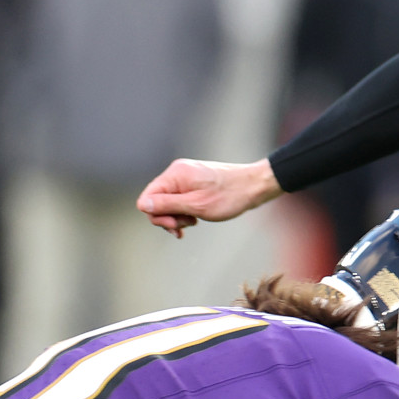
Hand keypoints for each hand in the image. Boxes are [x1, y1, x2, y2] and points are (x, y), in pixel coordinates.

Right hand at [135, 158, 281, 237]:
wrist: (254, 186)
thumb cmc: (229, 196)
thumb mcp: (197, 205)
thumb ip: (168, 205)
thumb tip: (143, 205)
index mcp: (175, 175)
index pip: (147, 197)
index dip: (157, 215)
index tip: (175, 224)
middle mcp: (177, 173)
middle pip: (156, 201)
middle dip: (169, 217)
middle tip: (187, 225)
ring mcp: (185, 178)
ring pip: (168, 203)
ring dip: (178, 217)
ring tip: (195, 221)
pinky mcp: (193, 184)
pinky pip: (179, 200)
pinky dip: (184, 212)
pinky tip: (195, 220)